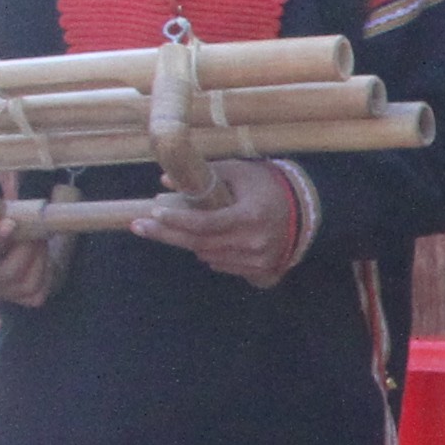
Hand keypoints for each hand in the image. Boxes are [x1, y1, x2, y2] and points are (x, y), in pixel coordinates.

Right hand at [0, 201, 64, 309]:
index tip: (10, 223)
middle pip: (8, 272)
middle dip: (26, 247)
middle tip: (34, 226)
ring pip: (26, 284)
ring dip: (39, 258)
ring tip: (38, 236)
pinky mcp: (11, 295)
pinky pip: (35, 293)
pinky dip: (44, 273)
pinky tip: (38, 253)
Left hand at [131, 156, 314, 287]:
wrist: (306, 211)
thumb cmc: (268, 187)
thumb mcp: (240, 173)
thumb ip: (206, 176)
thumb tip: (166, 180)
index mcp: (251, 216)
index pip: (206, 223)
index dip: (178, 219)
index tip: (154, 210)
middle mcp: (255, 242)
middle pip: (200, 243)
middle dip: (166, 234)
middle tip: (138, 225)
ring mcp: (258, 260)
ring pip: (207, 256)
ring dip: (188, 242)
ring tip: (174, 227)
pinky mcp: (260, 271)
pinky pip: (220, 265)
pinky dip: (207, 252)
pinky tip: (205, 240)